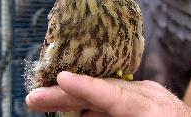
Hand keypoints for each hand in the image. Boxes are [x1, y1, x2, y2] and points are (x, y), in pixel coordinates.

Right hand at [26, 71, 190, 116]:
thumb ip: (111, 110)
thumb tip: (82, 112)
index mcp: (154, 110)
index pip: (112, 95)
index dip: (84, 86)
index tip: (60, 78)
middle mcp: (150, 96)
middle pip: (101, 91)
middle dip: (67, 92)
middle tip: (36, 96)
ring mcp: (150, 94)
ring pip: (106, 92)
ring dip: (77, 97)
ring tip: (49, 99)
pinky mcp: (148, 97)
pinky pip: (116, 98)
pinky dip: (95, 102)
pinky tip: (78, 108)